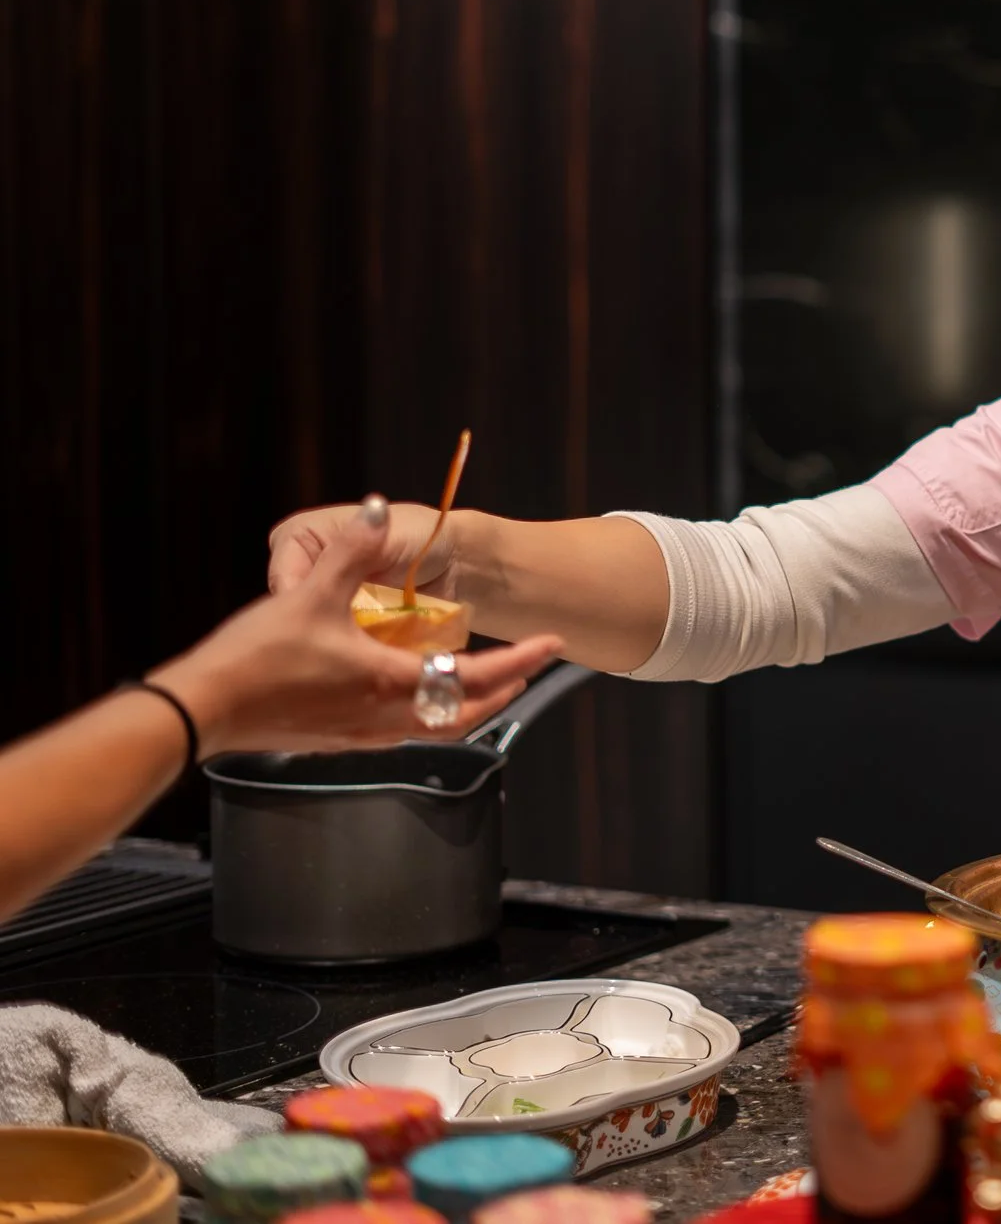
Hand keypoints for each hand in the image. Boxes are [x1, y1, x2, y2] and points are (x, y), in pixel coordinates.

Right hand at [169, 502, 563, 754]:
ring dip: (465, 705)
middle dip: (501, 690)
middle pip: (464, 712)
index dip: (519, 659)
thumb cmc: (255, 659)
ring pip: (432, 726)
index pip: (475, 676)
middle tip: (527, 670)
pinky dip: (424, 715)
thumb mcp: (308, 596)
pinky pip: (398, 731)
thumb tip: (375, 507)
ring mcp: (359, 735)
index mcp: (389, 682)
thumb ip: (349, 550)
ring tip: (481, 685)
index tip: (550, 645)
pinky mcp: (333, 741)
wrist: (201, 711)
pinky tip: (412, 700)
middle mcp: (384, 716)